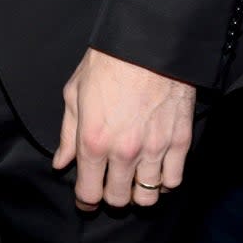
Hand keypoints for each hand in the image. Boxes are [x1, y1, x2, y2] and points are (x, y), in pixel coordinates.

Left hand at [52, 48, 194, 210]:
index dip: (86, 200)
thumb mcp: (75, 93)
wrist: (147, 43)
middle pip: (119, 199)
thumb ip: (68, 133)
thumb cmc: (107, 62)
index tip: (87, 198)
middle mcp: (124, 152)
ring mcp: (154, 149)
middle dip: (111, 196)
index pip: (90, 193)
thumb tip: (62, 162)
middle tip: (110, 184)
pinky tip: (156, 172)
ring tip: (133, 180)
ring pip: (147, 197)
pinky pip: (174, 181)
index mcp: (94, 141)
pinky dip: (164, 182)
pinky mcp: (179, 142)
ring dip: (138, 193)